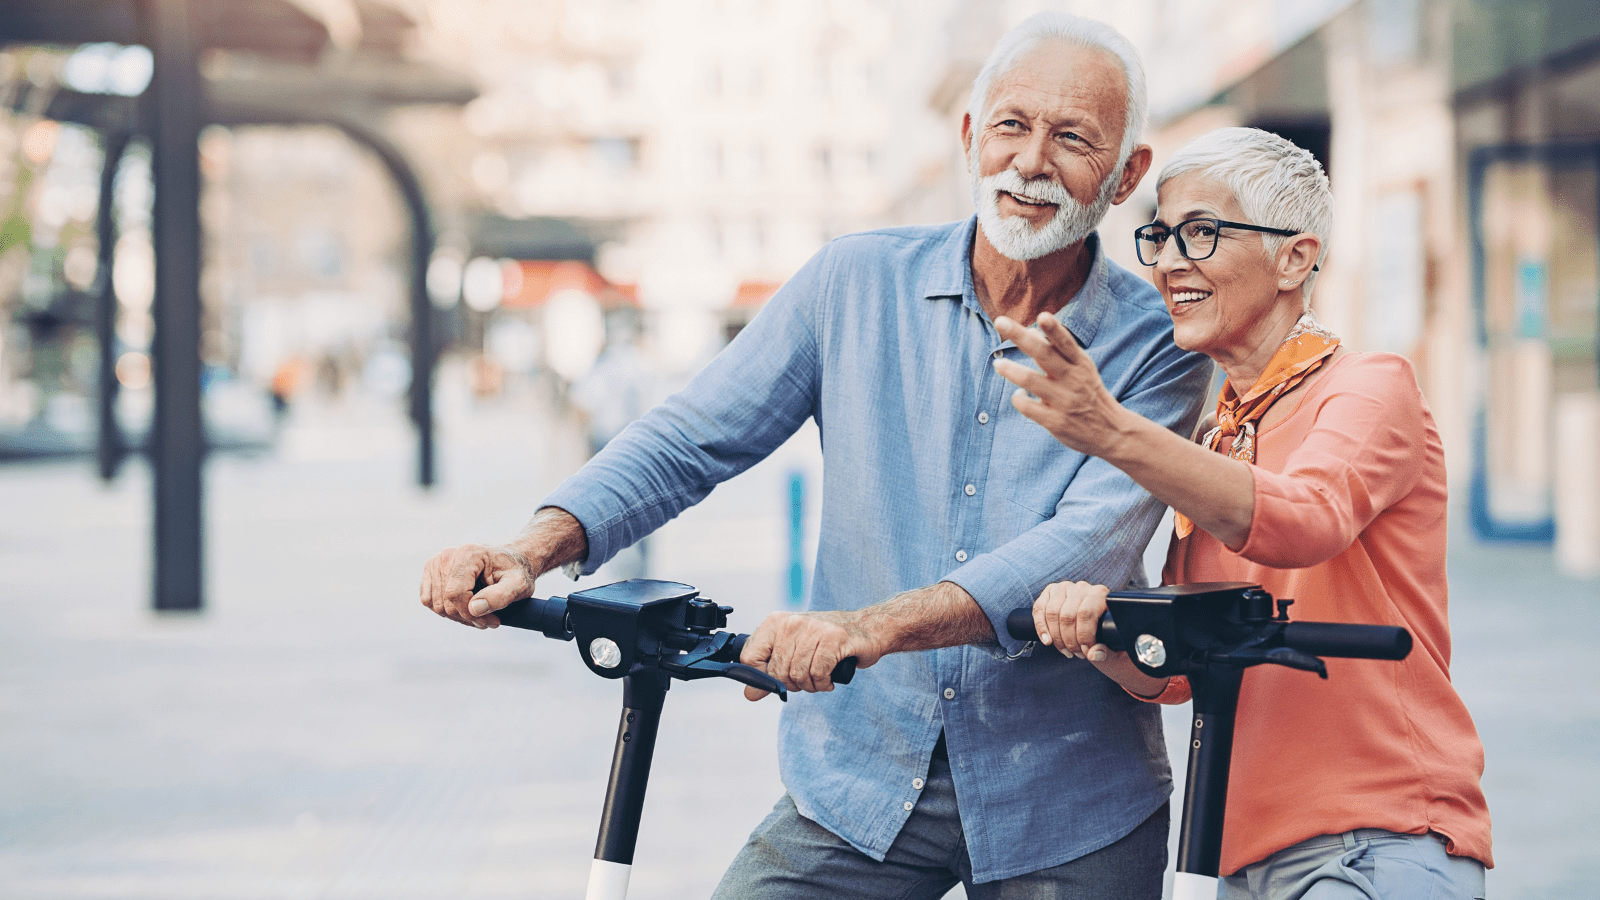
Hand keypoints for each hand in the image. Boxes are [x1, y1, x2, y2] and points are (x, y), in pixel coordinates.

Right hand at [419, 543, 536, 628]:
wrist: (510, 562)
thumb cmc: (515, 573)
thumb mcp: (519, 584)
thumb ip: (500, 596)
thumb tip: (474, 608)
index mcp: (469, 554)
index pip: (455, 594)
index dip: (470, 615)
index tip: (492, 621)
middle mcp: (448, 555)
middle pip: (444, 602)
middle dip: (467, 617)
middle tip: (489, 621)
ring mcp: (437, 562)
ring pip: (435, 604)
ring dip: (458, 617)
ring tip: (480, 616)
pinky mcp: (432, 571)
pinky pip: (429, 600)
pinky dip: (447, 611)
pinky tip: (467, 609)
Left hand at [738, 610, 884, 700]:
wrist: (867, 629)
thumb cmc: (827, 643)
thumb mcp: (793, 653)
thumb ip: (769, 673)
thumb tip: (749, 694)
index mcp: (776, 622)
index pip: (750, 657)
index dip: (761, 676)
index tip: (778, 679)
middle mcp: (792, 623)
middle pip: (776, 672)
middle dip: (792, 684)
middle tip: (808, 678)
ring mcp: (813, 629)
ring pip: (798, 675)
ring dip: (811, 686)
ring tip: (821, 677)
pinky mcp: (834, 638)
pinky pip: (818, 674)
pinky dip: (824, 683)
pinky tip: (830, 678)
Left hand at [992, 312, 1125, 457]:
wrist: (1112, 432)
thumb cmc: (1090, 393)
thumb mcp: (1082, 369)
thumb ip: (1058, 352)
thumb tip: (1030, 331)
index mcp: (1081, 364)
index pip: (1066, 342)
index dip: (1054, 329)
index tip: (1043, 316)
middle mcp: (1073, 379)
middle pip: (1043, 354)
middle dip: (1020, 337)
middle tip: (1000, 322)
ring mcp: (1064, 401)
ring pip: (1030, 380)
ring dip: (1010, 370)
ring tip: (998, 364)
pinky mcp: (1055, 421)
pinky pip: (1027, 406)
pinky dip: (1018, 398)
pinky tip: (1018, 394)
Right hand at [1032, 580, 1115, 661]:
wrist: (1100, 625)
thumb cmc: (1107, 635)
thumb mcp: (1112, 645)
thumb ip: (1106, 652)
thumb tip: (1093, 654)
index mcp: (1100, 594)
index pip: (1086, 614)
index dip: (1083, 637)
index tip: (1086, 653)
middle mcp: (1082, 587)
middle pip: (1067, 615)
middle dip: (1070, 640)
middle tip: (1076, 654)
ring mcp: (1064, 588)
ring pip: (1052, 613)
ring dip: (1056, 637)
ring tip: (1066, 650)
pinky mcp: (1050, 592)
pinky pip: (1039, 609)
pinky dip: (1040, 627)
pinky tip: (1047, 641)